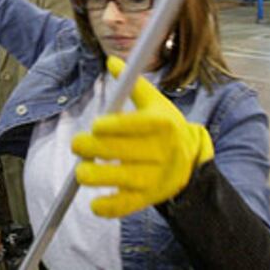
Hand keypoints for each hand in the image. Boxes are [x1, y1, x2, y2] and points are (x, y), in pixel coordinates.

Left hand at [71, 56, 213, 217]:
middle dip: (92, 148)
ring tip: (82, 172)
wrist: (191, 163)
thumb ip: (133, 84)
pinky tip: (95, 203)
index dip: (110, 126)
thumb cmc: (167, 128)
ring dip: (94, 177)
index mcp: (163, 124)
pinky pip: (126, 206)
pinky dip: (108, 207)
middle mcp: (162, 152)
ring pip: (120, 180)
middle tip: (78, 145)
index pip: (133, 125)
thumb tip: (111, 61)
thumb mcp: (157, 103)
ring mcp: (156, 178)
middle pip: (119, 152)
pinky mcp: (149, 198)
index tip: (96, 125)